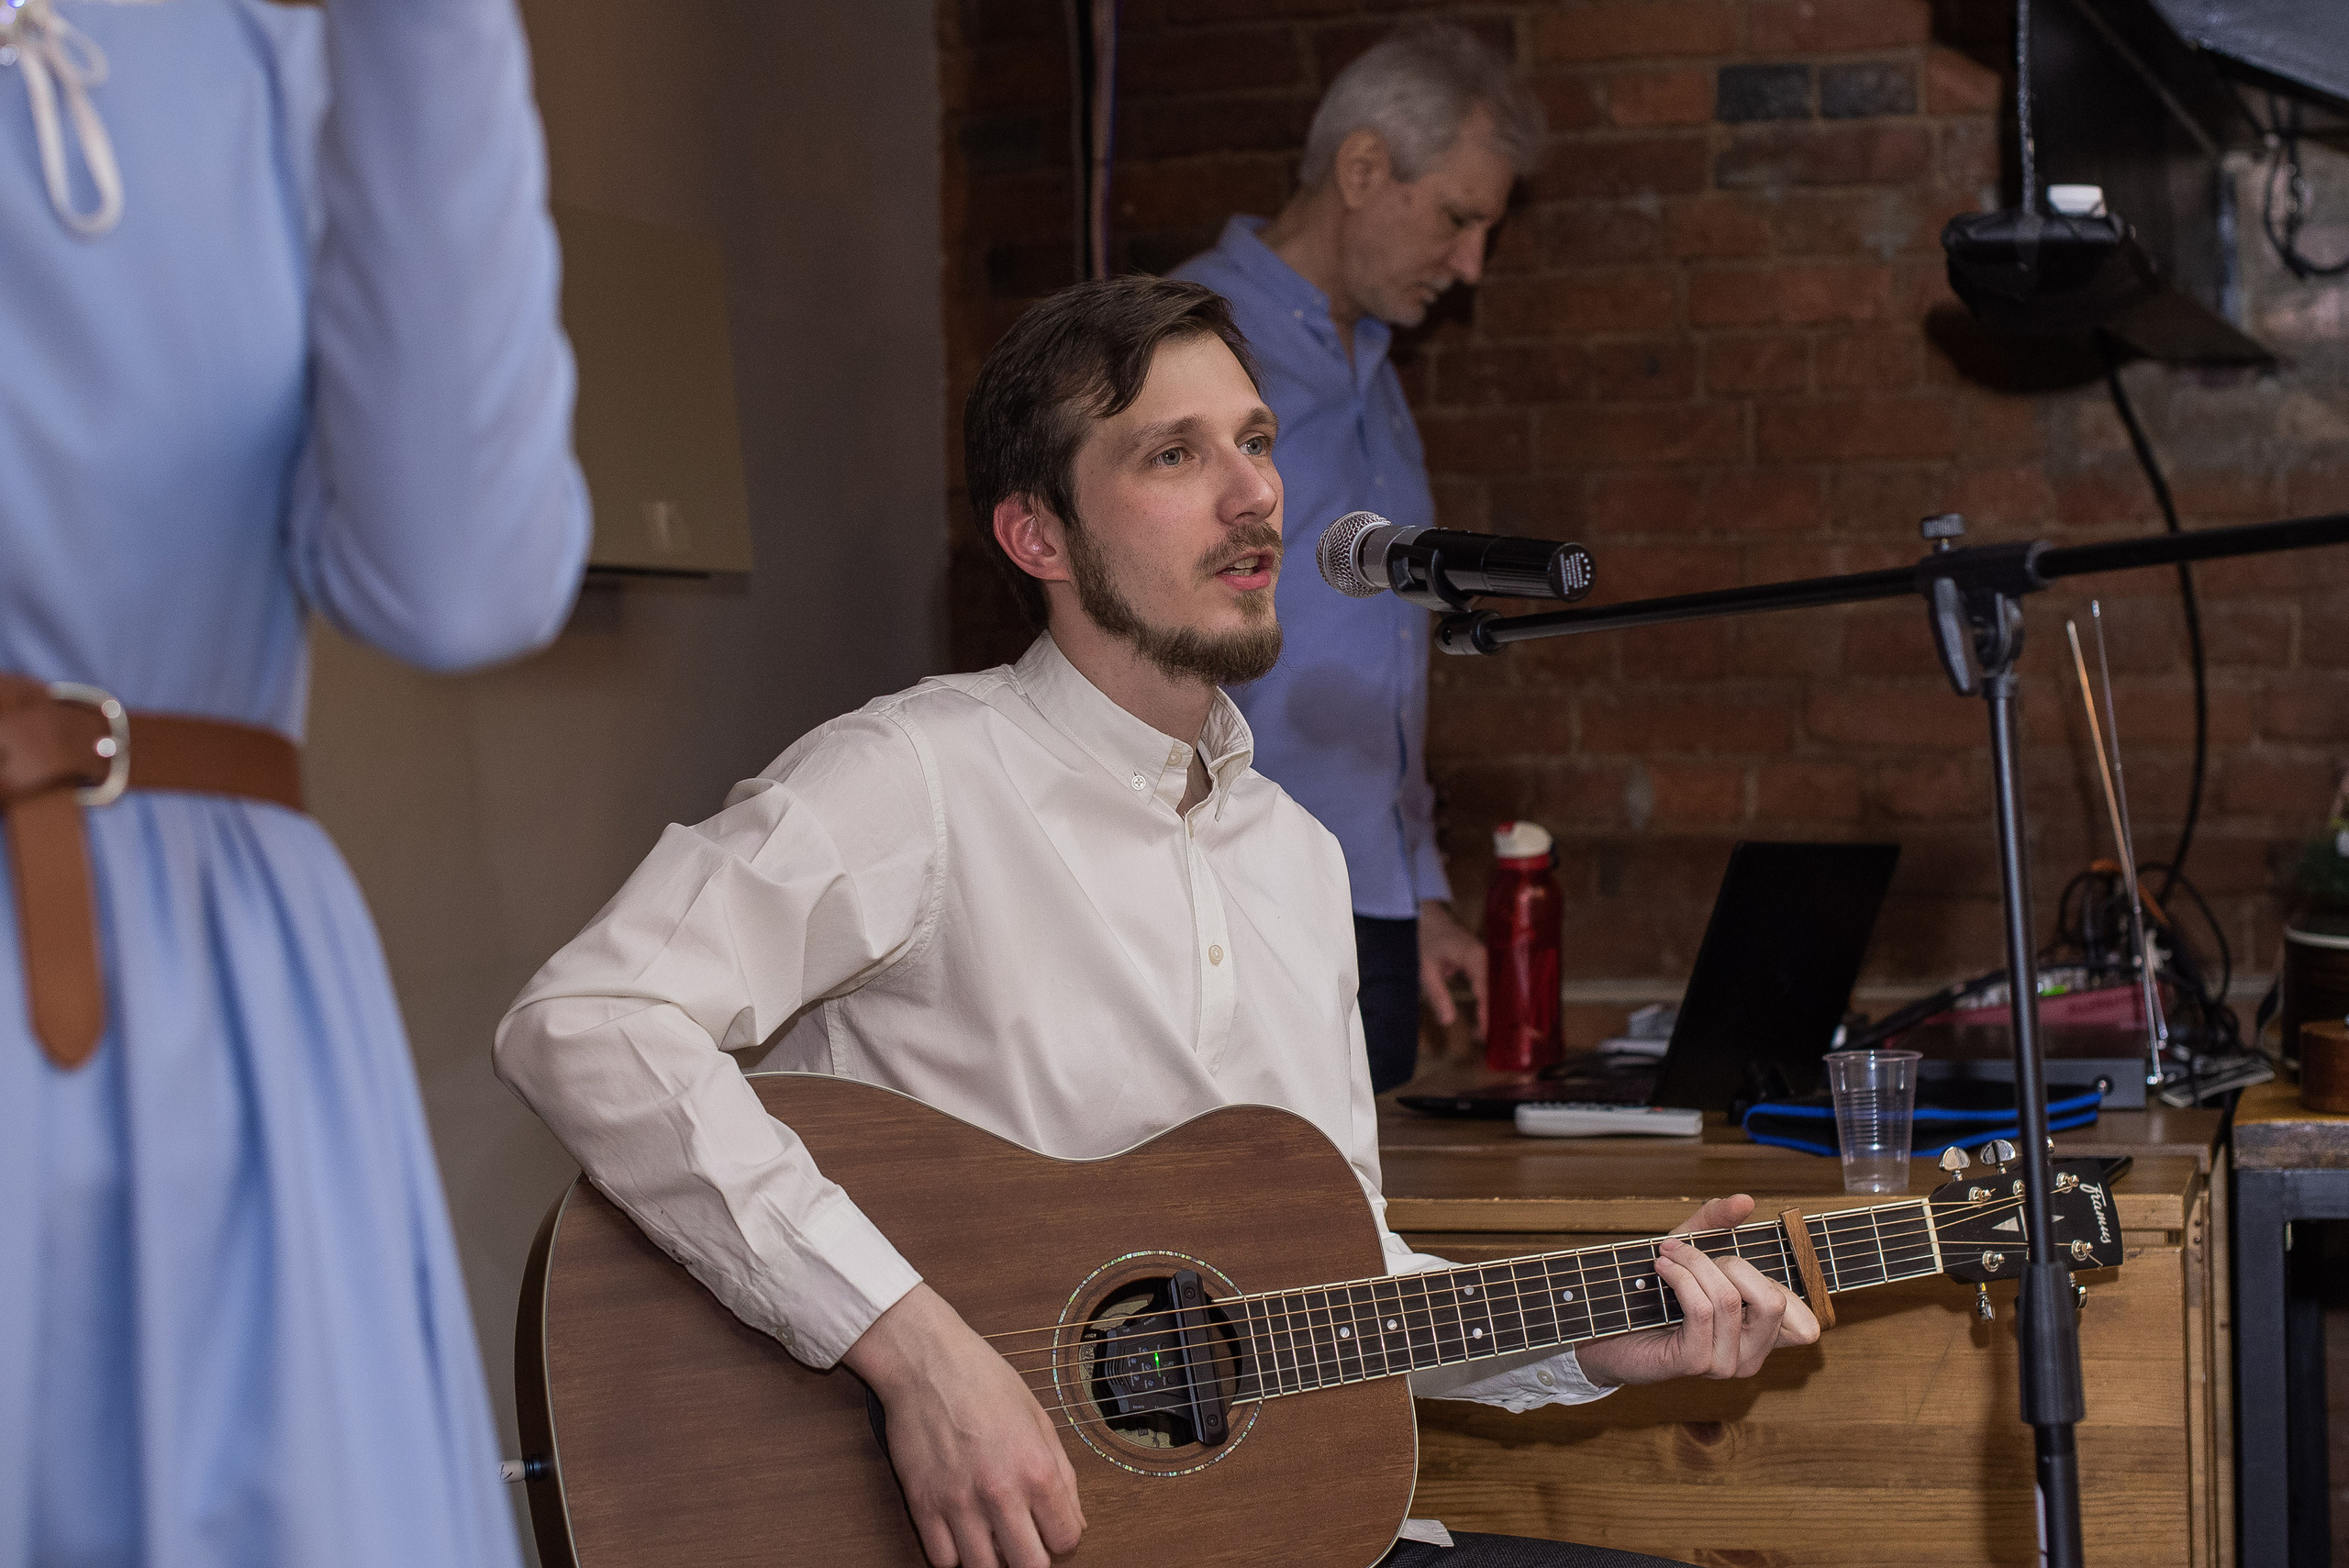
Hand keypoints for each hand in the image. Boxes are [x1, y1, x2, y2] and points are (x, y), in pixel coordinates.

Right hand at [841, 1284, 1084, 1567]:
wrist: (927, 1362)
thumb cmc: (984, 1381)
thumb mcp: (1039, 1418)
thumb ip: (1062, 1474)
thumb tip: (1075, 1520)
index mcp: (1036, 1468)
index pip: (1065, 1539)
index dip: (1061, 1537)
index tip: (1050, 1528)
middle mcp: (1000, 1491)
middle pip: (1029, 1567)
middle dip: (1031, 1557)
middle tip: (1023, 1539)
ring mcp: (958, 1502)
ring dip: (991, 1557)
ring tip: (991, 1533)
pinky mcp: (922, 1505)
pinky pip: (942, 1559)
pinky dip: (954, 1553)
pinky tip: (960, 1531)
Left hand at [1417, 900, 1487, 1038]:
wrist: (1425, 913)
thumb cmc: (1424, 938)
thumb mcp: (1426, 969)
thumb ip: (1438, 995)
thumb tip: (1448, 1022)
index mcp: (1474, 958)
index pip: (1485, 992)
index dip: (1486, 1014)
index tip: (1484, 1034)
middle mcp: (1485, 957)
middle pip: (1496, 991)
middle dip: (1494, 1016)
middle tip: (1486, 1040)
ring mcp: (1485, 957)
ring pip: (1495, 987)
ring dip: (1493, 1009)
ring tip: (1486, 1033)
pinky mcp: (1481, 959)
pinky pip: (1490, 982)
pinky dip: (1489, 999)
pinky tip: (1487, 1015)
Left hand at [1571, 1195, 1820, 1387]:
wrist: (1606, 1325)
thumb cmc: (1653, 1290)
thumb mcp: (1691, 1248)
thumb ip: (1717, 1223)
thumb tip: (1746, 1200)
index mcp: (1762, 1336)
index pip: (1806, 1325)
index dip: (1783, 1285)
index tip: (1734, 1260)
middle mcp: (1752, 1357)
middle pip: (1771, 1300)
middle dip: (1730, 1262)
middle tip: (1693, 1253)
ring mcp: (1726, 1365)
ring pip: (1730, 1300)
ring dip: (1695, 1264)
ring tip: (1667, 1255)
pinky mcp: (1695, 1363)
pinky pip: (1702, 1310)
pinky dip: (1680, 1278)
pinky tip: (1662, 1268)